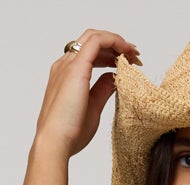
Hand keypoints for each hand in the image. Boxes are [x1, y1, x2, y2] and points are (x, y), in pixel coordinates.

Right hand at [34, 28, 141, 158]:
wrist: (55, 142)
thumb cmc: (70, 132)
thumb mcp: (93, 107)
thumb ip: (102, 89)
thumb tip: (113, 78)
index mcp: (66, 75)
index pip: (89, 54)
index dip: (110, 54)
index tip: (128, 62)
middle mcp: (65, 65)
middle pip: (92, 41)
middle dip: (115, 45)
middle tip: (134, 56)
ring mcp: (69, 64)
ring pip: (94, 38)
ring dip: (116, 41)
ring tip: (133, 53)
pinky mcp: (76, 67)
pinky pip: (96, 41)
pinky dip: (113, 41)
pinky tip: (126, 50)